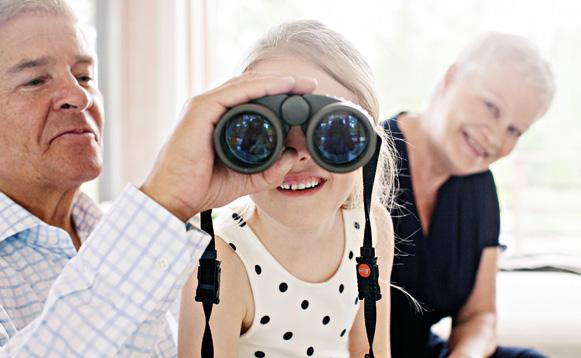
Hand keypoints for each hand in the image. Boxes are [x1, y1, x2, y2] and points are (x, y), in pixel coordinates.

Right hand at [141, 72, 317, 220]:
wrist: (173, 199)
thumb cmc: (200, 187)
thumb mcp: (245, 178)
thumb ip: (269, 170)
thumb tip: (293, 155)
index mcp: (219, 120)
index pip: (252, 99)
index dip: (279, 94)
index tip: (305, 98)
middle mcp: (211, 108)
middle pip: (251, 88)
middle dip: (282, 84)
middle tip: (310, 85)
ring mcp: (204, 106)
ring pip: (245, 85)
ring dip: (276, 81)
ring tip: (301, 83)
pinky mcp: (199, 110)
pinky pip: (234, 93)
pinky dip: (259, 87)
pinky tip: (280, 85)